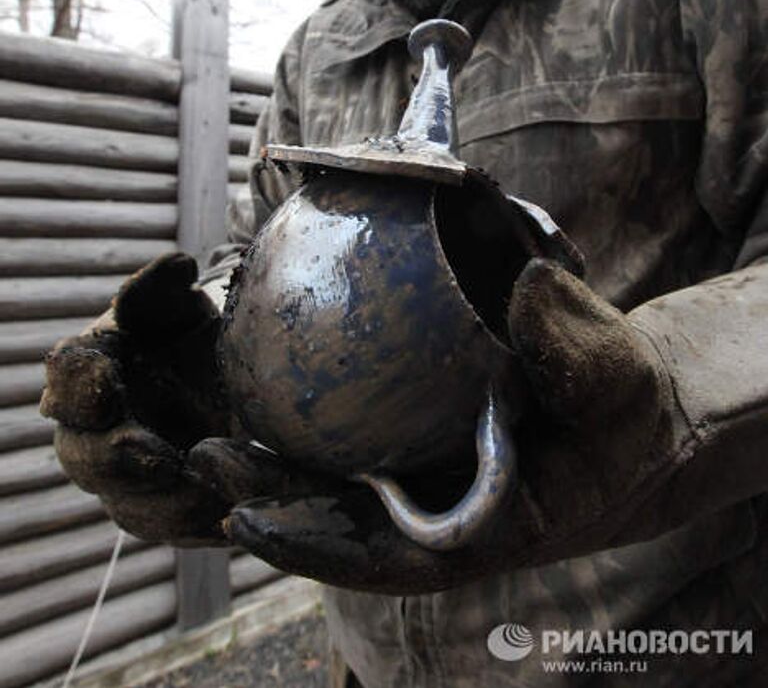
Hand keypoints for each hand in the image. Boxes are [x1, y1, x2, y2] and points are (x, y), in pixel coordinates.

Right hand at [41, 253, 235, 544]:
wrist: (222, 372)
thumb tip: (176, 267)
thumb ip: (165, 288)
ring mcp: (127, 480)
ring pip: (130, 508)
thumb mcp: (178, 304)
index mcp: (88, 371)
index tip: (107, 374)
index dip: (79, 379)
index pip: (66, 376)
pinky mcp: (166, 510)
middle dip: (116, 457)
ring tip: (205, 489)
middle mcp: (94, 432)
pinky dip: (202, 525)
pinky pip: (177, 531)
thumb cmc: (185, 331)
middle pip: (84, 457)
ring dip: (166, 503)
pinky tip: (231, 514)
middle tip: (159, 452)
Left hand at [189, 260, 683, 591]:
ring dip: (273, 464)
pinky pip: (358, 433)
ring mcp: (425, 478)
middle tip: (203, 458)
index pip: (388, 556)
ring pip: (337, 481)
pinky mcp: (419, 439)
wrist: (621, 412)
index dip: (314, 546)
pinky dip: (313, 416)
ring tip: (205, 434)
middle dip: (268, 501)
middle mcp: (441, 512)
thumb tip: (529, 285)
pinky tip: (267, 373)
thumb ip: (580, 350)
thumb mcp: (618, 383)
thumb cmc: (624, 412)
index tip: (246, 522)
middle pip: (341, 521)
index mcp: (486, 529)